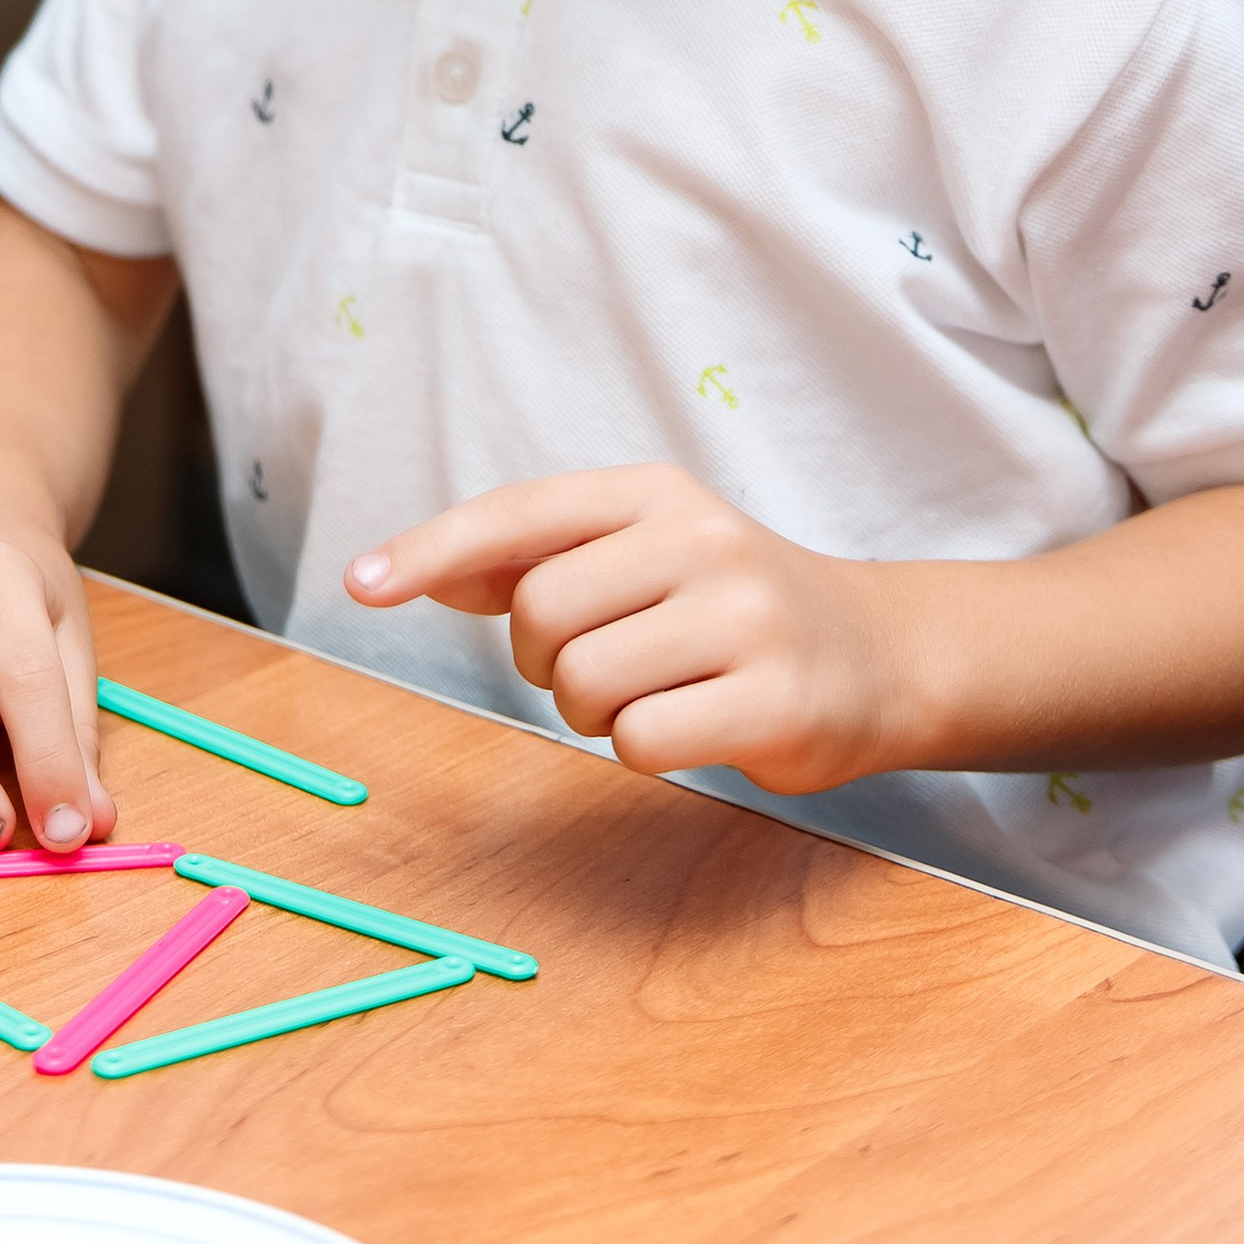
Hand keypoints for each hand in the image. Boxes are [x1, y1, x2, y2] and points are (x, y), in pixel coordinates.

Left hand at [347, 465, 891, 793]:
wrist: (883, 653)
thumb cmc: (735, 607)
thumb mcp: (647, 553)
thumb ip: (539, 558)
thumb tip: (420, 569)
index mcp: (657, 493)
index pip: (520, 513)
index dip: (431, 548)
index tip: (361, 582)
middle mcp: (702, 538)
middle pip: (540, 614)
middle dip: (545, 662)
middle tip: (603, 668)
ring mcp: (745, 617)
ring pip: (585, 683)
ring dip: (595, 713)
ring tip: (655, 696)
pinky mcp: (775, 699)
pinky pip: (643, 742)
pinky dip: (646, 750)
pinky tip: (694, 727)